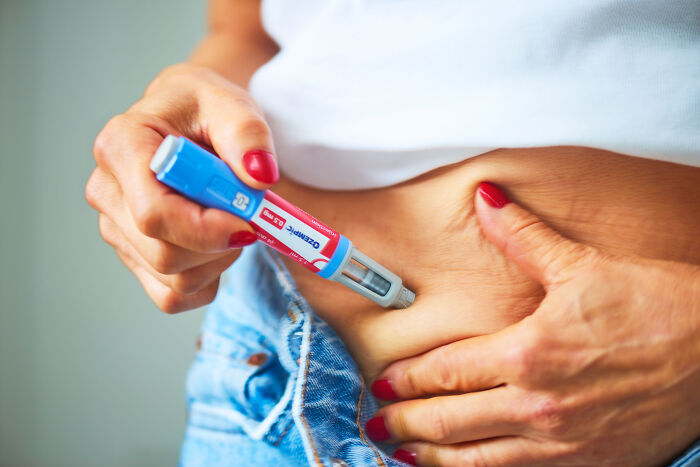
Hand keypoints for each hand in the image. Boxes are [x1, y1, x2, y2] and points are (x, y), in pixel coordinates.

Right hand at [85, 63, 278, 312]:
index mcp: (121, 147)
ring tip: (230, 220)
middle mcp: (107, 192)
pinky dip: (206, 280)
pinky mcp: (133, 255)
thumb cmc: (206, 111)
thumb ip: (248, 135)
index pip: (153, 214)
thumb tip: (260, 177)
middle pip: (163, 254)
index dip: (205, 229)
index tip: (247, 221)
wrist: (190, 122)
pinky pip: (171, 296)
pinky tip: (216, 246)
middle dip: (219, 245)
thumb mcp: (231, 106)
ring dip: (218, 261)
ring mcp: (116, 228)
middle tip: (246, 215)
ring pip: (172, 280)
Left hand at [367, 182, 699, 465]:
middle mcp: (537, 405)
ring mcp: (561, 445)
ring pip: (475, 461)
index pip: (447, 371)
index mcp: (528, 352)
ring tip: (400, 455)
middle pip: (449, 420)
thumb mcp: (582, 265)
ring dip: (430, 458)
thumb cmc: (656, 306)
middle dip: (405, 422)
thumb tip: (485, 198)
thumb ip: (523, 236)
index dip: (408, 379)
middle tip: (375, 423)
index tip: (382, 383)